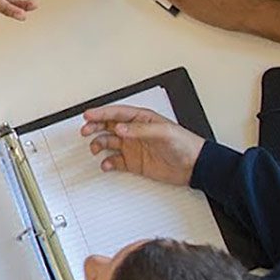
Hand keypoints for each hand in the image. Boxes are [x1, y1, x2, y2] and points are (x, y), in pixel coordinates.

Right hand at [79, 105, 205, 185]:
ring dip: (99, 144)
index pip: (116, 113)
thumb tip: (119, 128)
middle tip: (85, 130)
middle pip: (108, 126)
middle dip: (94, 127)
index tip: (88, 115)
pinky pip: (115, 161)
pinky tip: (106, 164)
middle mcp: (134, 132)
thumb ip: (140, 130)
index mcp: (141, 119)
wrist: (194, 166)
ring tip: (95, 149)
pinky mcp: (134, 163)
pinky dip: (107, 162)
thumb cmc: (184, 144)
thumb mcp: (163, 132)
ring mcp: (133, 147)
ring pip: (108, 143)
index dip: (101, 113)